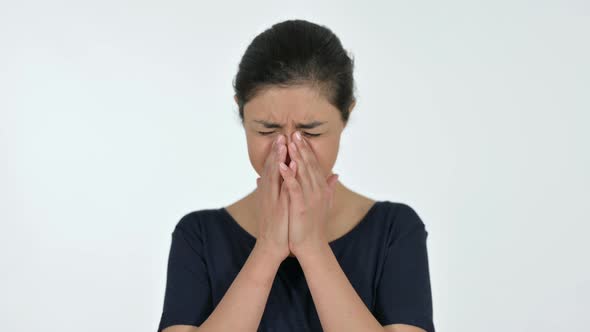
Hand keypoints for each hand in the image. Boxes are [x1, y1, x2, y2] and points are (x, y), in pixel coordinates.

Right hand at [254, 134, 290, 262]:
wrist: (270, 246)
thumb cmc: (274, 226)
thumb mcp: (271, 205)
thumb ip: (267, 190)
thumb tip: (259, 178)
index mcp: (268, 192)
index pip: (272, 169)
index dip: (275, 153)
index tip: (281, 139)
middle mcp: (268, 193)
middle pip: (271, 168)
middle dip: (276, 151)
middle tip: (281, 134)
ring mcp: (272, 200)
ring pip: (274, 175)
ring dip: (278, 158)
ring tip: (283, 143)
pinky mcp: (278, 207)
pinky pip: (281, 189)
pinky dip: (285, 177)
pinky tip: (289, 166)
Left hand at [278, 131, 338, 257]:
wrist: (311, 246)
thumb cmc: (314, 225)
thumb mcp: (323, 203)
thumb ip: (329, 188)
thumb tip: (336, 175)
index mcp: (320, 188)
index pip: (313, 165)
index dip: (307, 150)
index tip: (300, 136)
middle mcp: (317, 190)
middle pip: (309, 165)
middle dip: (301, 148)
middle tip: (294, 132)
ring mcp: (310, 198)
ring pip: (302, 173)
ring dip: (295, 157)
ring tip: (289, 143)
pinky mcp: (301, 207)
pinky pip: (294, 188)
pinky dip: (289, 176)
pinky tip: (283, 166)